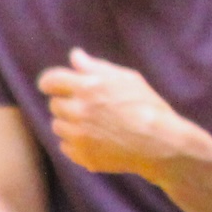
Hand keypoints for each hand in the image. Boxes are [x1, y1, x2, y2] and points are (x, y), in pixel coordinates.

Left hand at [41, 49, 211, 180]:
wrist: (162, 143)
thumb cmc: (147, 106)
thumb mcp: (126, 79)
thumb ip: (95, 67)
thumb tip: (74, 55)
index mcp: (89, 87)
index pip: (49, 81)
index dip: (50, 83)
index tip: (54, 86)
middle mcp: (79, 111)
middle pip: (54, 104)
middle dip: (69, 104)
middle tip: (93, 108)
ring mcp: (79, 135)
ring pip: (57, 126)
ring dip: (71, 124)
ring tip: (98, 124)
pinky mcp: (81, 155)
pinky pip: (65, 146)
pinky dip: (76, 143)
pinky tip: (98, 140)